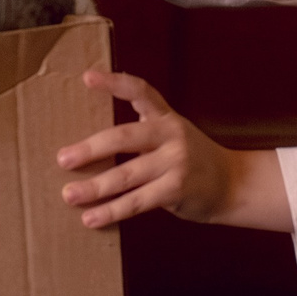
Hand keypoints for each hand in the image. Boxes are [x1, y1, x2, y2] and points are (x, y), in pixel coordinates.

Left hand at [54, 70, 289, 231]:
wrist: (232, 184)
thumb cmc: (191, 158)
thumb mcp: (172, 135)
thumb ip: (142, 131)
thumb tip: (92, 143)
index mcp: (165, 117)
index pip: (140, 91)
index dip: (114, 83)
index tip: (86, 77)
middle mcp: (171, 134)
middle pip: (124, 137)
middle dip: (91, 148)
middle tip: (63, 159)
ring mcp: (175, 162)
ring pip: (127, 175)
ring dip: (95, 187)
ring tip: (69, 194)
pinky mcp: (176, 189)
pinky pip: (137, 201)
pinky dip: (112, 211)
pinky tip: (91, 218)